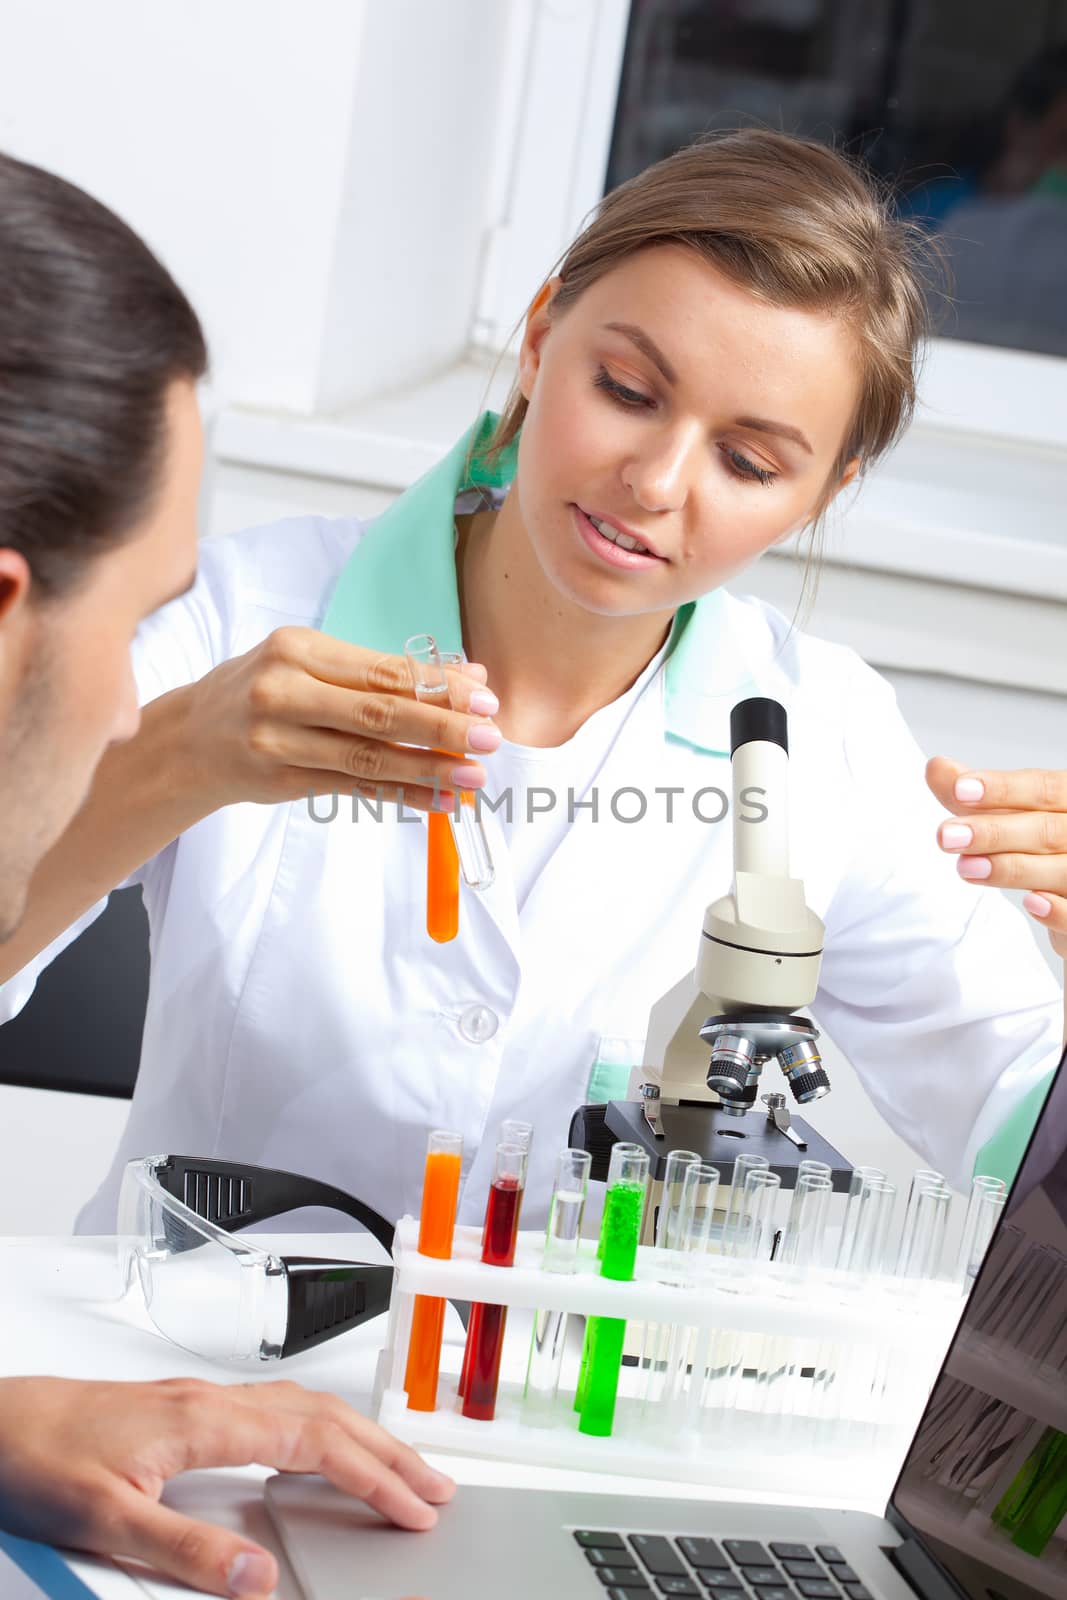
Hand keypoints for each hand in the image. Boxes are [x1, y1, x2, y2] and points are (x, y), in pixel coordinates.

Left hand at [0, 1376, 453, 1597]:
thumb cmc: (39, 1458)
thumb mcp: (106, 1522)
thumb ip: (186, 1550)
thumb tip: (260, 1576)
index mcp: (206, 1422)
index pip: (315, 1443)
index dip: (374, 1476)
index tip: (414, 1506)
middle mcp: (212, 1401)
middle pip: (325, 1416)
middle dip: (388, 1450)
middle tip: (435, 1486)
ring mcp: (200, 1398)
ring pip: (304, 1405)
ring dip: (360, 1433)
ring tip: (398, 1463)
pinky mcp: (185, 1405)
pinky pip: (277, 1407)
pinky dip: (321, 1424)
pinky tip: (320, 1440)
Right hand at [182, 626, 499, 813]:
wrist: (188, 739)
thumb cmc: (263, 691)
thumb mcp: (313, 665)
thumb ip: (384, 671)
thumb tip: (468, 676)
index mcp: (298, 649)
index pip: (383, 669)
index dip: (439, 686)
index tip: (485, 698)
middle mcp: (284, 691)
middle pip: (377, 712)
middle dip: (441, 726)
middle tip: (489, 738)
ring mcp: (277, 740)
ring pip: (367, 756)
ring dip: (427, 768)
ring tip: (472, 777)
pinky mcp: (279, 780)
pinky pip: (353, 789)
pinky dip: (400, 795)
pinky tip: (436, 801)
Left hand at [927, 757, 1066, 959]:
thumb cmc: (1044, 850)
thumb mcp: (1013, 819)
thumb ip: (977, 799)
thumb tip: (935, 767)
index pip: (1046, 788)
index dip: (1003, 789)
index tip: (959, 789)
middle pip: (1048, 830)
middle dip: (994, 832)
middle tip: (946, 836)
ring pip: (1062, 870)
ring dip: (1012, 869)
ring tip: (965, 867)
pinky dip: (1058, 910)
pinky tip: (1031, 904)